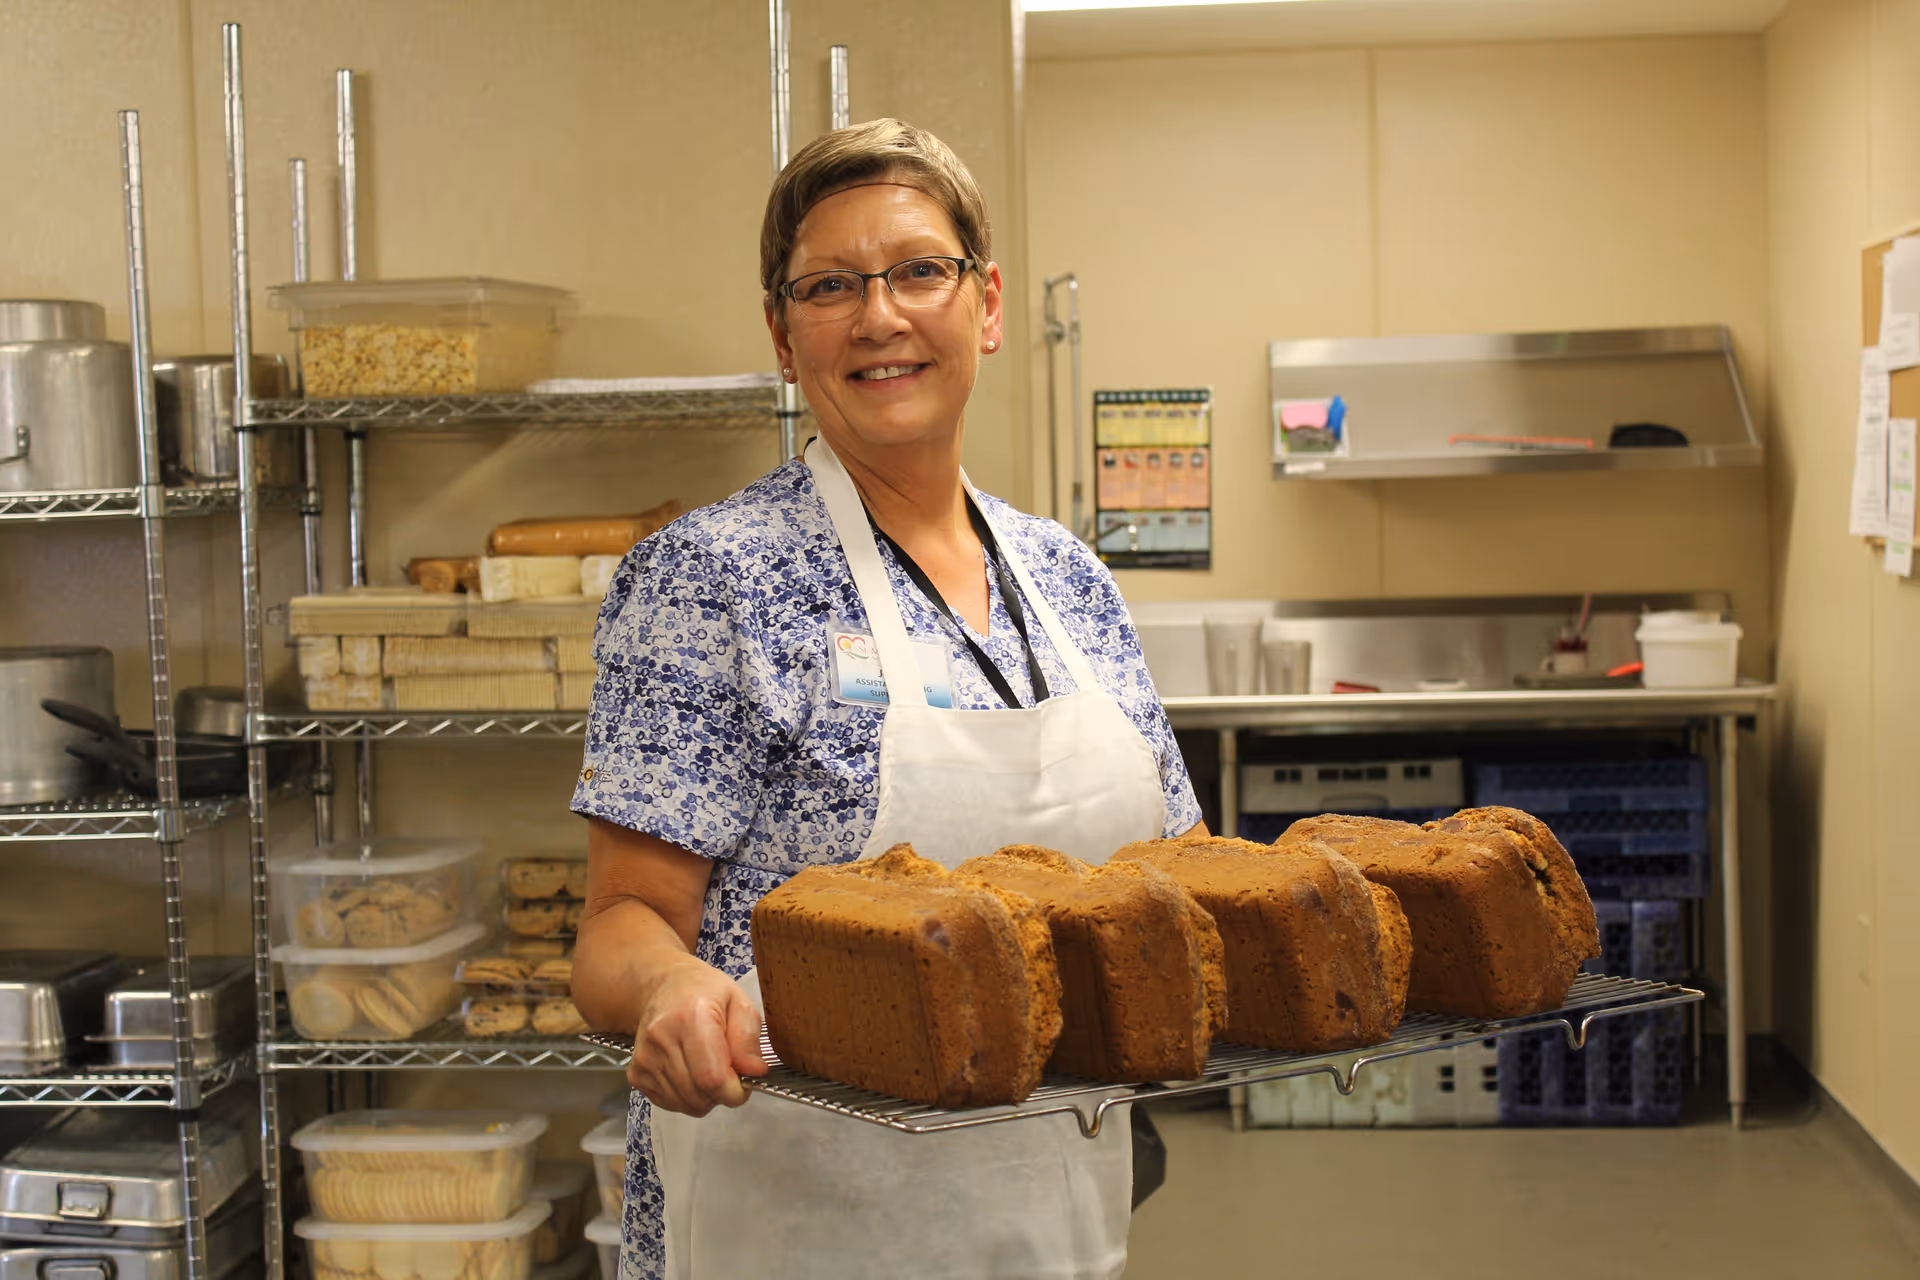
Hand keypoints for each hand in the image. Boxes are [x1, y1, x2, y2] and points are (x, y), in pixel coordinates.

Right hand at [628, 958, 766, 1116]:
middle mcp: (662, 1039)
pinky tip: (691, 1073)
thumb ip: (748, 1038)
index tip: (744, 1084)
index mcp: (691, 1018)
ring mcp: (646, 1059)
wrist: (664, 988)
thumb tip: (755, 1072)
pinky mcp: (637, 1074)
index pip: (712, 1077)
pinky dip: (687, 1097)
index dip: (734, 1091)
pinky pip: (670, 1104)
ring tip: (710, 1068)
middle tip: (729, 1073)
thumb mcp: (739, 1002)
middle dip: (722, 1094)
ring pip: (685, 1104)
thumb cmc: (703, 993)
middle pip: (699, 1095)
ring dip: (705, 1097)